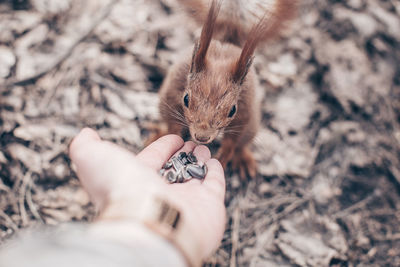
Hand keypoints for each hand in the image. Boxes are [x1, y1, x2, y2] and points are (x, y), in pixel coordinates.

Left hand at [69, 128, 225, 258]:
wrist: (148, 221)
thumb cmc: (120, 190)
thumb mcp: (92, 158)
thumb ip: (85, 145)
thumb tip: (85, 134)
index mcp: (138, 183)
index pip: (153, 160)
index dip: (163, 147)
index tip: (173, 137)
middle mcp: (162, 194)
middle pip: (174, 169)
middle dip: (182, 153)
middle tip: (190, 142)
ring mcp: (186, 201)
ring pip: (195, 176)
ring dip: (199, 159)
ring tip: (202, 147)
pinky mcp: (209, 206)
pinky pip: (214, 185)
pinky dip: (215, 171)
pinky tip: (213, 161)